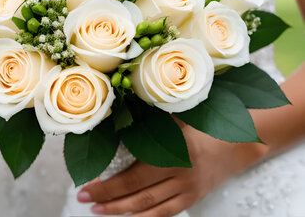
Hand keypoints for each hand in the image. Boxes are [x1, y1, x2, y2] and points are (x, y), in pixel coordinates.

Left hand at [76, 124, 267, 216]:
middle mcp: (181, 174)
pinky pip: (167, 213)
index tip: (84, 188)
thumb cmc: (200, 122)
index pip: (132, 176)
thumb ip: (147, 119)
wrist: (238, 141)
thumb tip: (111, 118)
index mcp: (173, 151)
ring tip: (99, 210)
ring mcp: (188, 189)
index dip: (107, 185)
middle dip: (109, 200)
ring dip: (123, 211)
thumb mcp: (174, 116)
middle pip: (138, 194)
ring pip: (151, 207)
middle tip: (85, 200)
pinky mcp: (193, 198)